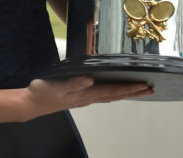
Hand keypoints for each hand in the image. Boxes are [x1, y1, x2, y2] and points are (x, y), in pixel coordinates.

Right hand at [26, 76, 152, 116]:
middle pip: (116, 95)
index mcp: (86, 93)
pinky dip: (113, 94)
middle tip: (150, 90)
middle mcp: (88, 97)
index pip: (112, 90)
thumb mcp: (56, 86)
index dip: (129, 88)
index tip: (144, 85)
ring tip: (138, 91)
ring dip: (125, 94)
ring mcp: (84, 98)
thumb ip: (73, 83)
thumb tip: (89, 79)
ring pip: (110, 96)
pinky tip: (114, 93)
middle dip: (133, 92)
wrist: (32, 104)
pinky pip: (102, 96)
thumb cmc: (42, 93)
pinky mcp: (79, 97)